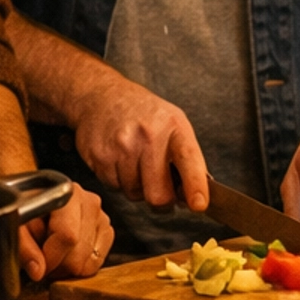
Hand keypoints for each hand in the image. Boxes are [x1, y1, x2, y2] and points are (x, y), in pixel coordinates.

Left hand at [20, 182, 112, 280]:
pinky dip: (81, 266)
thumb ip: (23, 246)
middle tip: (44, 260)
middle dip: (59, 266)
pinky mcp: (106, 231)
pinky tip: (68, 255)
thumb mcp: (15, 225)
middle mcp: (88, 202)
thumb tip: (38, 270)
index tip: (38, 264)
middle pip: (80, 253)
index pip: (67, 236)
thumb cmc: (25, 211)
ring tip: (55, 254)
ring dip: (69, 267)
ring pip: (90, 261)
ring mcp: (101, 216)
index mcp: (66, 194)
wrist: (34, 201)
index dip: (51, 258)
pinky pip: (98, 262)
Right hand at [71, 79, 210, 212]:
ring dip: (136, 186)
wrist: (102, 96)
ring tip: (134, 161)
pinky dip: (117, 179)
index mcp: (173, 126)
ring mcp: (121, 146)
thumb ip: (187, 159)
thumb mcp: (174, 124)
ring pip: (133, 193)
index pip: (188, 159)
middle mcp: (148, 135)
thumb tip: (194, 199)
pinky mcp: (100, 155)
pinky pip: (113, 186)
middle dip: (160, 199)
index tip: (199, 204)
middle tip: (160, 188)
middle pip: (157, 194)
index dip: (194, 184)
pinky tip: (118, 159)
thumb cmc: (144, 114)